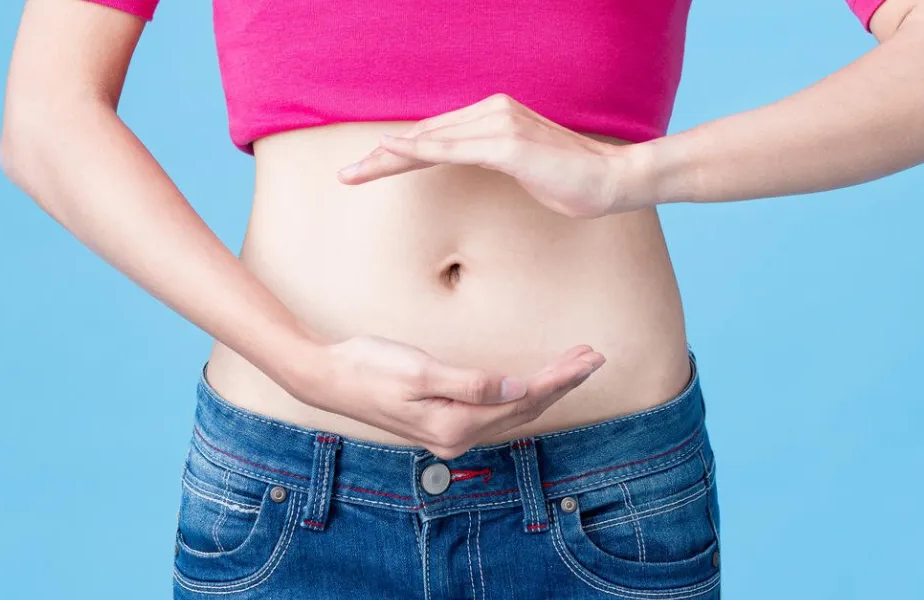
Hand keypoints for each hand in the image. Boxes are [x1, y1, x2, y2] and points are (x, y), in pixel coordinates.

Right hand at [294, 334, 605, 458]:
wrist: (329, 378)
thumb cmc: (370, 366)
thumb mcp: (420, 371)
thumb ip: (470, 382)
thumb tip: (516, 386)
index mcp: (455, 425)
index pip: (522, 400)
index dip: (559, 379)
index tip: (586, 359)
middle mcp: (458, 438)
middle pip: (525, 410)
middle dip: (562, 383)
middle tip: (594, 357)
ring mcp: (451, 434)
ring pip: (514, 412)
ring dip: (547, 389)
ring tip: (575, 365)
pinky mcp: (445, 423)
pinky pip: (497, 412)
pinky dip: (523, 395)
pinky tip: (535, 384)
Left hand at [336, 93, 644, 218]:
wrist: (614, 180)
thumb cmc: (574, 181)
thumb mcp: (526, 171)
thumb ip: (497, 163)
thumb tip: (478, 170)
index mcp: (495, 118)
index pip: (437, 136)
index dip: (401, 153)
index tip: (369, 171)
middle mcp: (493, 112)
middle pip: (426, 135)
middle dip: (383, 158)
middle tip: (346, 176)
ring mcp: (500, 126)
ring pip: (431, 141)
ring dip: (388, 158)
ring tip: (354, 174)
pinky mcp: (507, 144)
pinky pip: (452, 148)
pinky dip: (418, 150)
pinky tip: (389, 153)